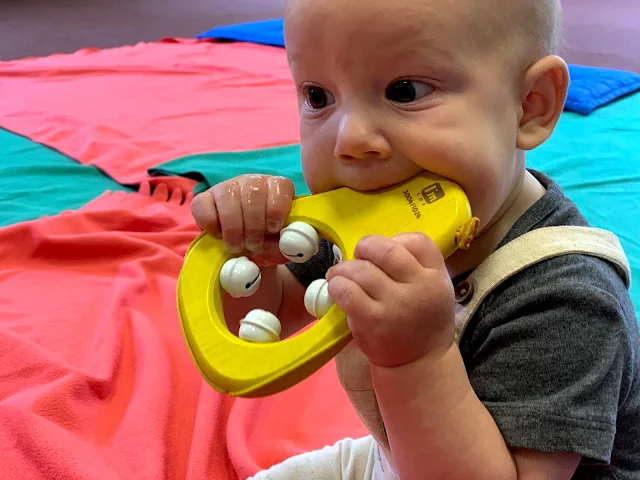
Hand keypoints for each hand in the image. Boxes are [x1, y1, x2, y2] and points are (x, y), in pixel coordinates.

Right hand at [190, 174, 294, 265]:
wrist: (242, 247)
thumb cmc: (265, 242)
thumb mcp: (278, 246)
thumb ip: (284, 246)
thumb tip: (287, 247)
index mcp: (276, 188)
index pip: (280, 186)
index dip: (277, 208)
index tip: (273, 229)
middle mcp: (252, 182)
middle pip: (253, 193)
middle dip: (254, 225)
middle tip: (253, 246)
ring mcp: (228, 186)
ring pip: (228, 196)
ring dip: (233, 226)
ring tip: (236, 246)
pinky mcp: (205, 197)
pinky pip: (202, 204)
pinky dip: (210, 222)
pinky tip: (218, 235)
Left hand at [325, 232, 454, 367]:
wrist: (420, 364)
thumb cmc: (422, 321)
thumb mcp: (435, 289)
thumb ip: (415, 265)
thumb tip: (373, 245)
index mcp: (436, 276)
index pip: (417, 241)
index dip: (394, 239)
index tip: (383, 253)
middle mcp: (419, 287)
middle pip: (385, 249)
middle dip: (365, 247)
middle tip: (357, 256)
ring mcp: (395, 304)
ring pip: (361, 270)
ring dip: (343, 268)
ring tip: (338, 274)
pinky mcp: (373, 321)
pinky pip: (347, 292)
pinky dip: (336, 285)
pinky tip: (336, 288)